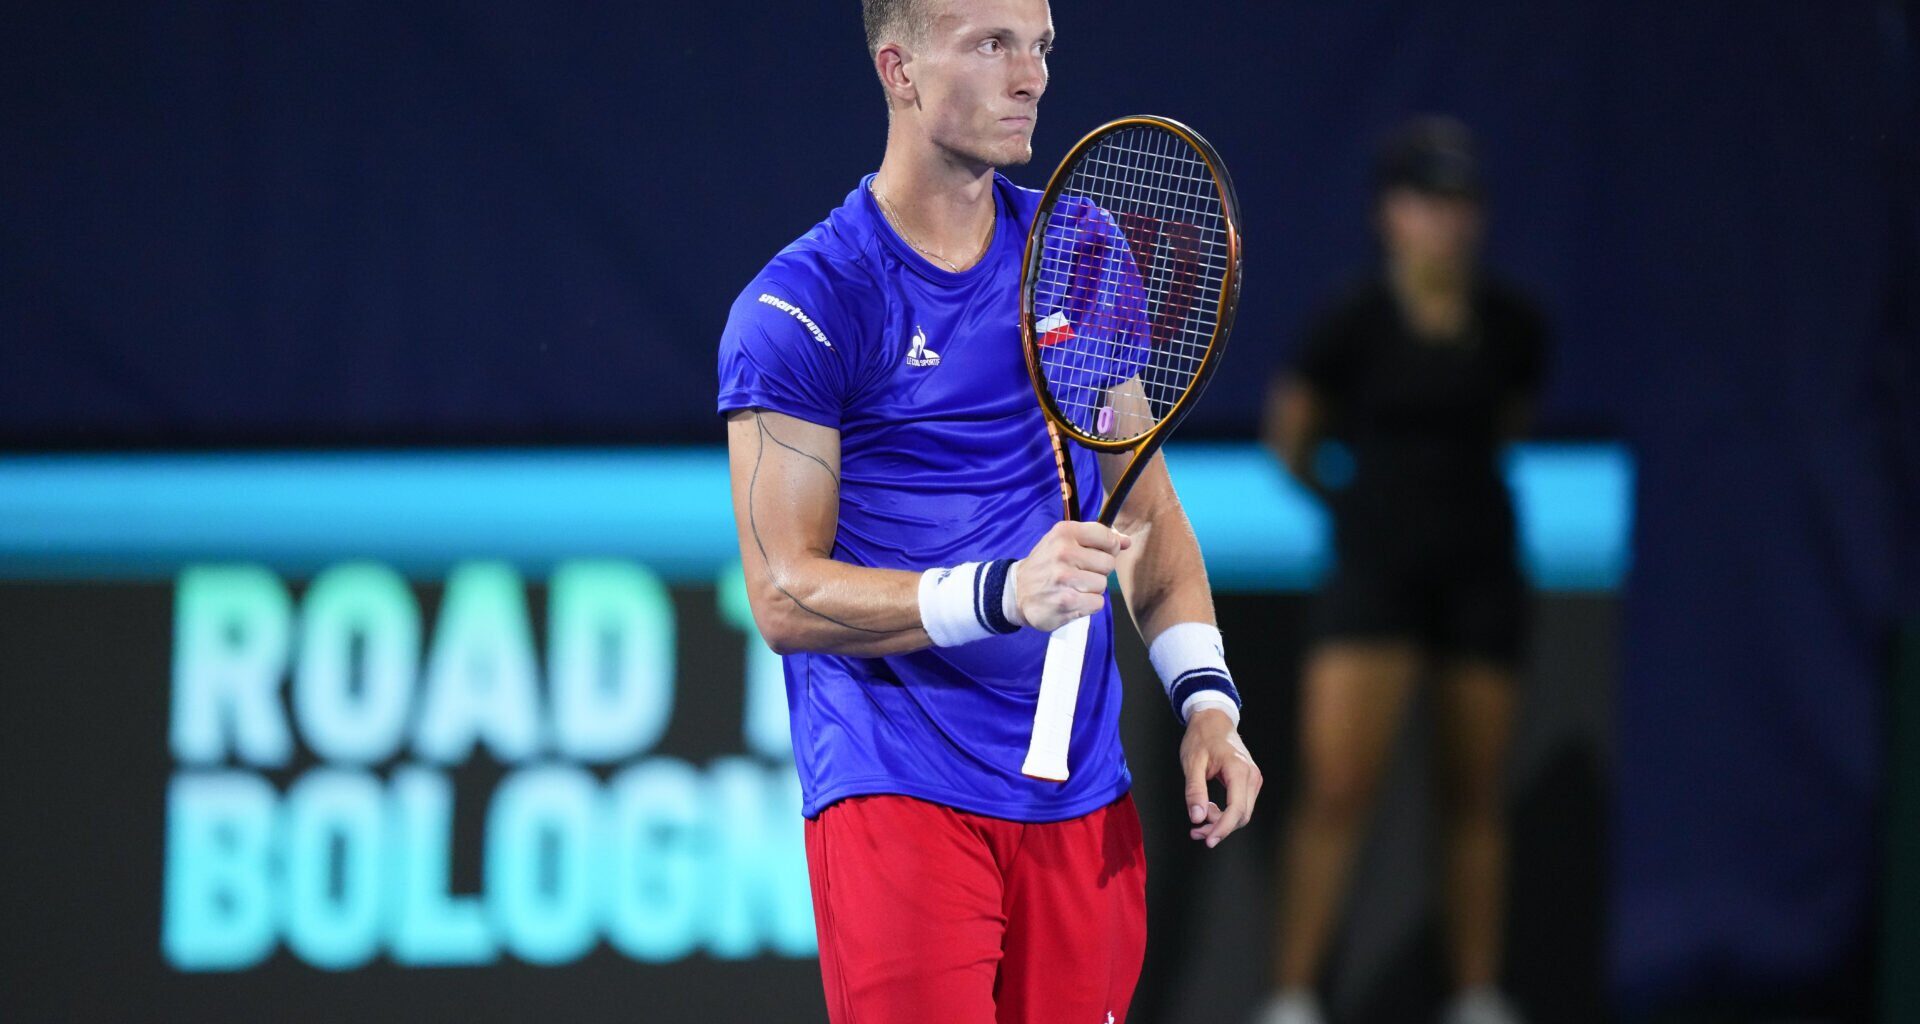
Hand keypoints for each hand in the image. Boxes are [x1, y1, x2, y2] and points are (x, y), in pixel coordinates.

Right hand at [1014, 521, 1131, 631]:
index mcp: (1065, 532)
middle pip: (1108, 564)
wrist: (1016, 591)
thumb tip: (1127, 541)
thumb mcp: (1065, 541)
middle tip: (1078, 574)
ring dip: (1092, 590)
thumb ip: (1098, 539)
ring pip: (1103, 585)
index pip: (1109, 538)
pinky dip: (1088, 605)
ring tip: (1073, 588)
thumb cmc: (1047, 564)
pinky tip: (1073, 600)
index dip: (1108, 550)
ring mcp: (1064, 578)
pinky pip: (1097, 603)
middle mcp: (1064, 552)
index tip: (1093, 555)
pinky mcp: (1066, 602)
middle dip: (1098, 572)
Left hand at [1180, 707, 1260, 847]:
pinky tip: (1208, 810)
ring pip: (1241, 813)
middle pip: (1241, 815)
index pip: (1236, 810)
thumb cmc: (1201, 738)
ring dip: (1221, 823)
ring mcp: (1253, 779)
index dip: (1223, 829)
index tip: (1208, 841)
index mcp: (1239, 770)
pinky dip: (1225, 814)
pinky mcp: (1249, 781)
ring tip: (1198, 822)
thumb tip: (1197, 818)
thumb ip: (1195, 791)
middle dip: (1218, 828)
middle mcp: (1252, 776)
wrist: (1213, 719)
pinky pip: (1240, 805)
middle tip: (1195, 832)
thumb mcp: (1192, 763)